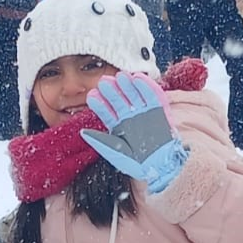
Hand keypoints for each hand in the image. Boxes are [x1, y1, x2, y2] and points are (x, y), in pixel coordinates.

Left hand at [81, 73, 188, 193]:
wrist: (159, 166)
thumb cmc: (137, 163)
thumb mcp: (114, 152)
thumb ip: (99, 141)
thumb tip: (82, 133)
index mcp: (119, 127)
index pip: (107, 112)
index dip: (100, 104)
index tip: (92, 95)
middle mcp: (130, 118)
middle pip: (120, 100)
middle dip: (112, 91)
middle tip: (104, 81)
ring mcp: (144, 113)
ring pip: (134, 95)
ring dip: (127, 86)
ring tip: (120, 77)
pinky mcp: (158, 111)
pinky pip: (152, 96)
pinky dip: (146, 87)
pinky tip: (138, 79)